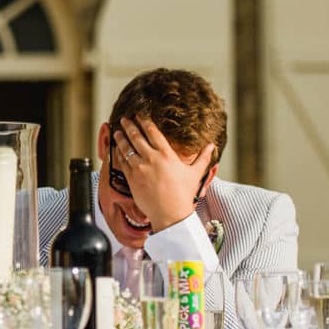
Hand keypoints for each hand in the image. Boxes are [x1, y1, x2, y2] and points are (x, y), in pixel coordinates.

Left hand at [114, 116, 215, 230]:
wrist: (170, 214)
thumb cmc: (183, 194)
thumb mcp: (195, 174)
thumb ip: (203, 158)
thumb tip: (212, 146)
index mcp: (167, 154)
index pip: (152, 132)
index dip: (144, 121)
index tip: (139, 115)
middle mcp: (152, 158)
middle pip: (136, 136)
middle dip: (129, 125)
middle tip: (124, 119)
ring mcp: (140, 168)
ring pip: (127, 148)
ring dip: (121, 137)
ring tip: (117, 131)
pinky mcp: (132, 178)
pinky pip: (122, 162)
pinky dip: (119, 153)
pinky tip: (117, 149)